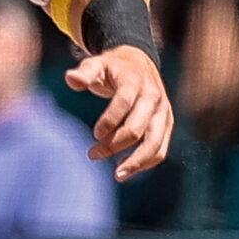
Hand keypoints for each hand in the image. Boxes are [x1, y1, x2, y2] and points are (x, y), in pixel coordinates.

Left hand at [67, 45, 173, 180]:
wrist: (140, 62)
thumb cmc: (113, 67)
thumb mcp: (97, 64)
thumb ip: (85, 72)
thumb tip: (71, 78)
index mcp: (135, 81)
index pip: (123, 103)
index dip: (109, 120)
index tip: (95, 134)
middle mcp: (154, 97)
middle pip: (137, 127)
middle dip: (114, 145)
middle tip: (92, 155)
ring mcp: (163, 112)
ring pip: (154, 143)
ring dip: (136, 162)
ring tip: (117, 176)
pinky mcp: (167, 123)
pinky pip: (160, 148)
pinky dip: (146, 162)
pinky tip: (126, 168)